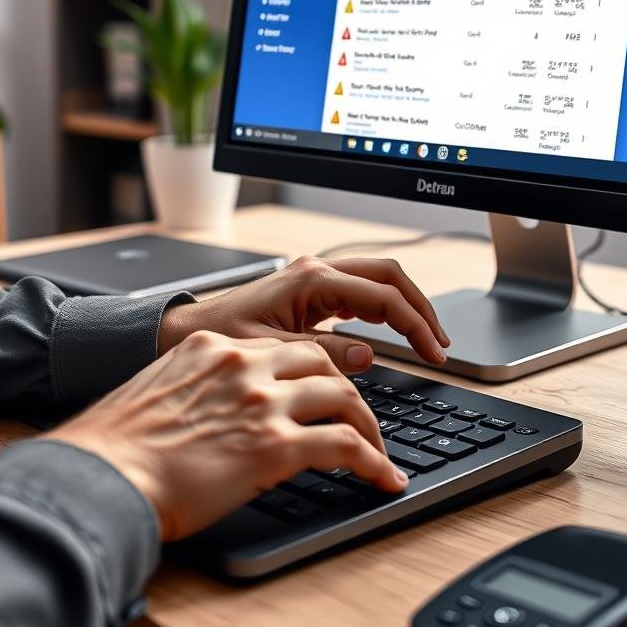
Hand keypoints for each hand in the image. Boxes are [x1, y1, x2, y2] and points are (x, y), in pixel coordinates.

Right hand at [46, 332, 408, 540]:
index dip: (309, 374)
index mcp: (213, 349)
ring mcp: (261, 402)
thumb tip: (216, 412)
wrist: (103, 475)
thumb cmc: (118, 447)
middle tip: (358, 419)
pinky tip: (382, 479)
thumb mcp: (158, 394)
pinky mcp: (274, 446)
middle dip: (347, 392)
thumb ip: (196, 388)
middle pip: (320, 363)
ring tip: (376, 452)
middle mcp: (242, 365)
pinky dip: (372, 462)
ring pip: (342, 397)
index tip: (320, 393)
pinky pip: (344, 446)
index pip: (281, 350)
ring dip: (367, 427)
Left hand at [158, 255, 449, 372]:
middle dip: (420, 308)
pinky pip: (360, 291)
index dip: (416, 325)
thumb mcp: (272, 352)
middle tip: (440, 344)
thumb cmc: (220, 338)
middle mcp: (317, 271)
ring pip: (378, 280)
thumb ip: (323, 354)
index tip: (435, 353)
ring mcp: (315, 278)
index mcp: (311, 280)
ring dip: (406, 306)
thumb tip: (368, 355)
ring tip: (427, 340)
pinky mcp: (310, 290)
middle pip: (389, 276)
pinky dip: (384, 309)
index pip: (384, 297)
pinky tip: (393, 334)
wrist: (185, 331)